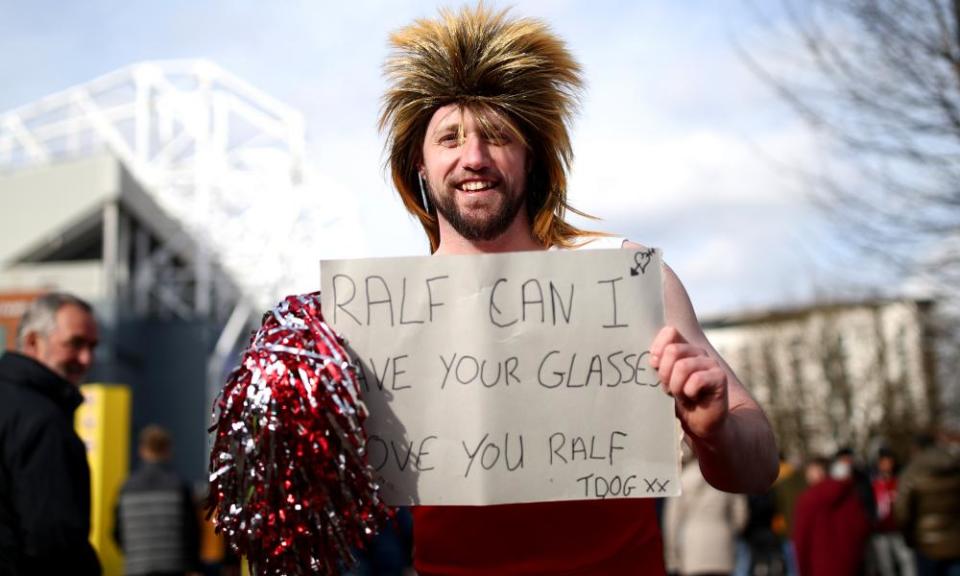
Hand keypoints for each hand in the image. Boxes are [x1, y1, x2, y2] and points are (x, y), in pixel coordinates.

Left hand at [649, 326, 728, 440]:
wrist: (700, 422)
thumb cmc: (680, 399)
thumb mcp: (664, 380)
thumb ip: (659, 364)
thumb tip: (653, 357)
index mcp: (683, 348)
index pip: (670, 332)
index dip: (658, 348)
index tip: (654, 365)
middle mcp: (697, 352)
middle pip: (672, 351)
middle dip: (665, 374)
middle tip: (670, 388)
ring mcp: (710, 363)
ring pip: (682, 366)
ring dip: (676, 386)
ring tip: (681, 394)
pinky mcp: (719, 377)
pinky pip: (696, 379)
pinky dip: (689, 392)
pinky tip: (693, 397)